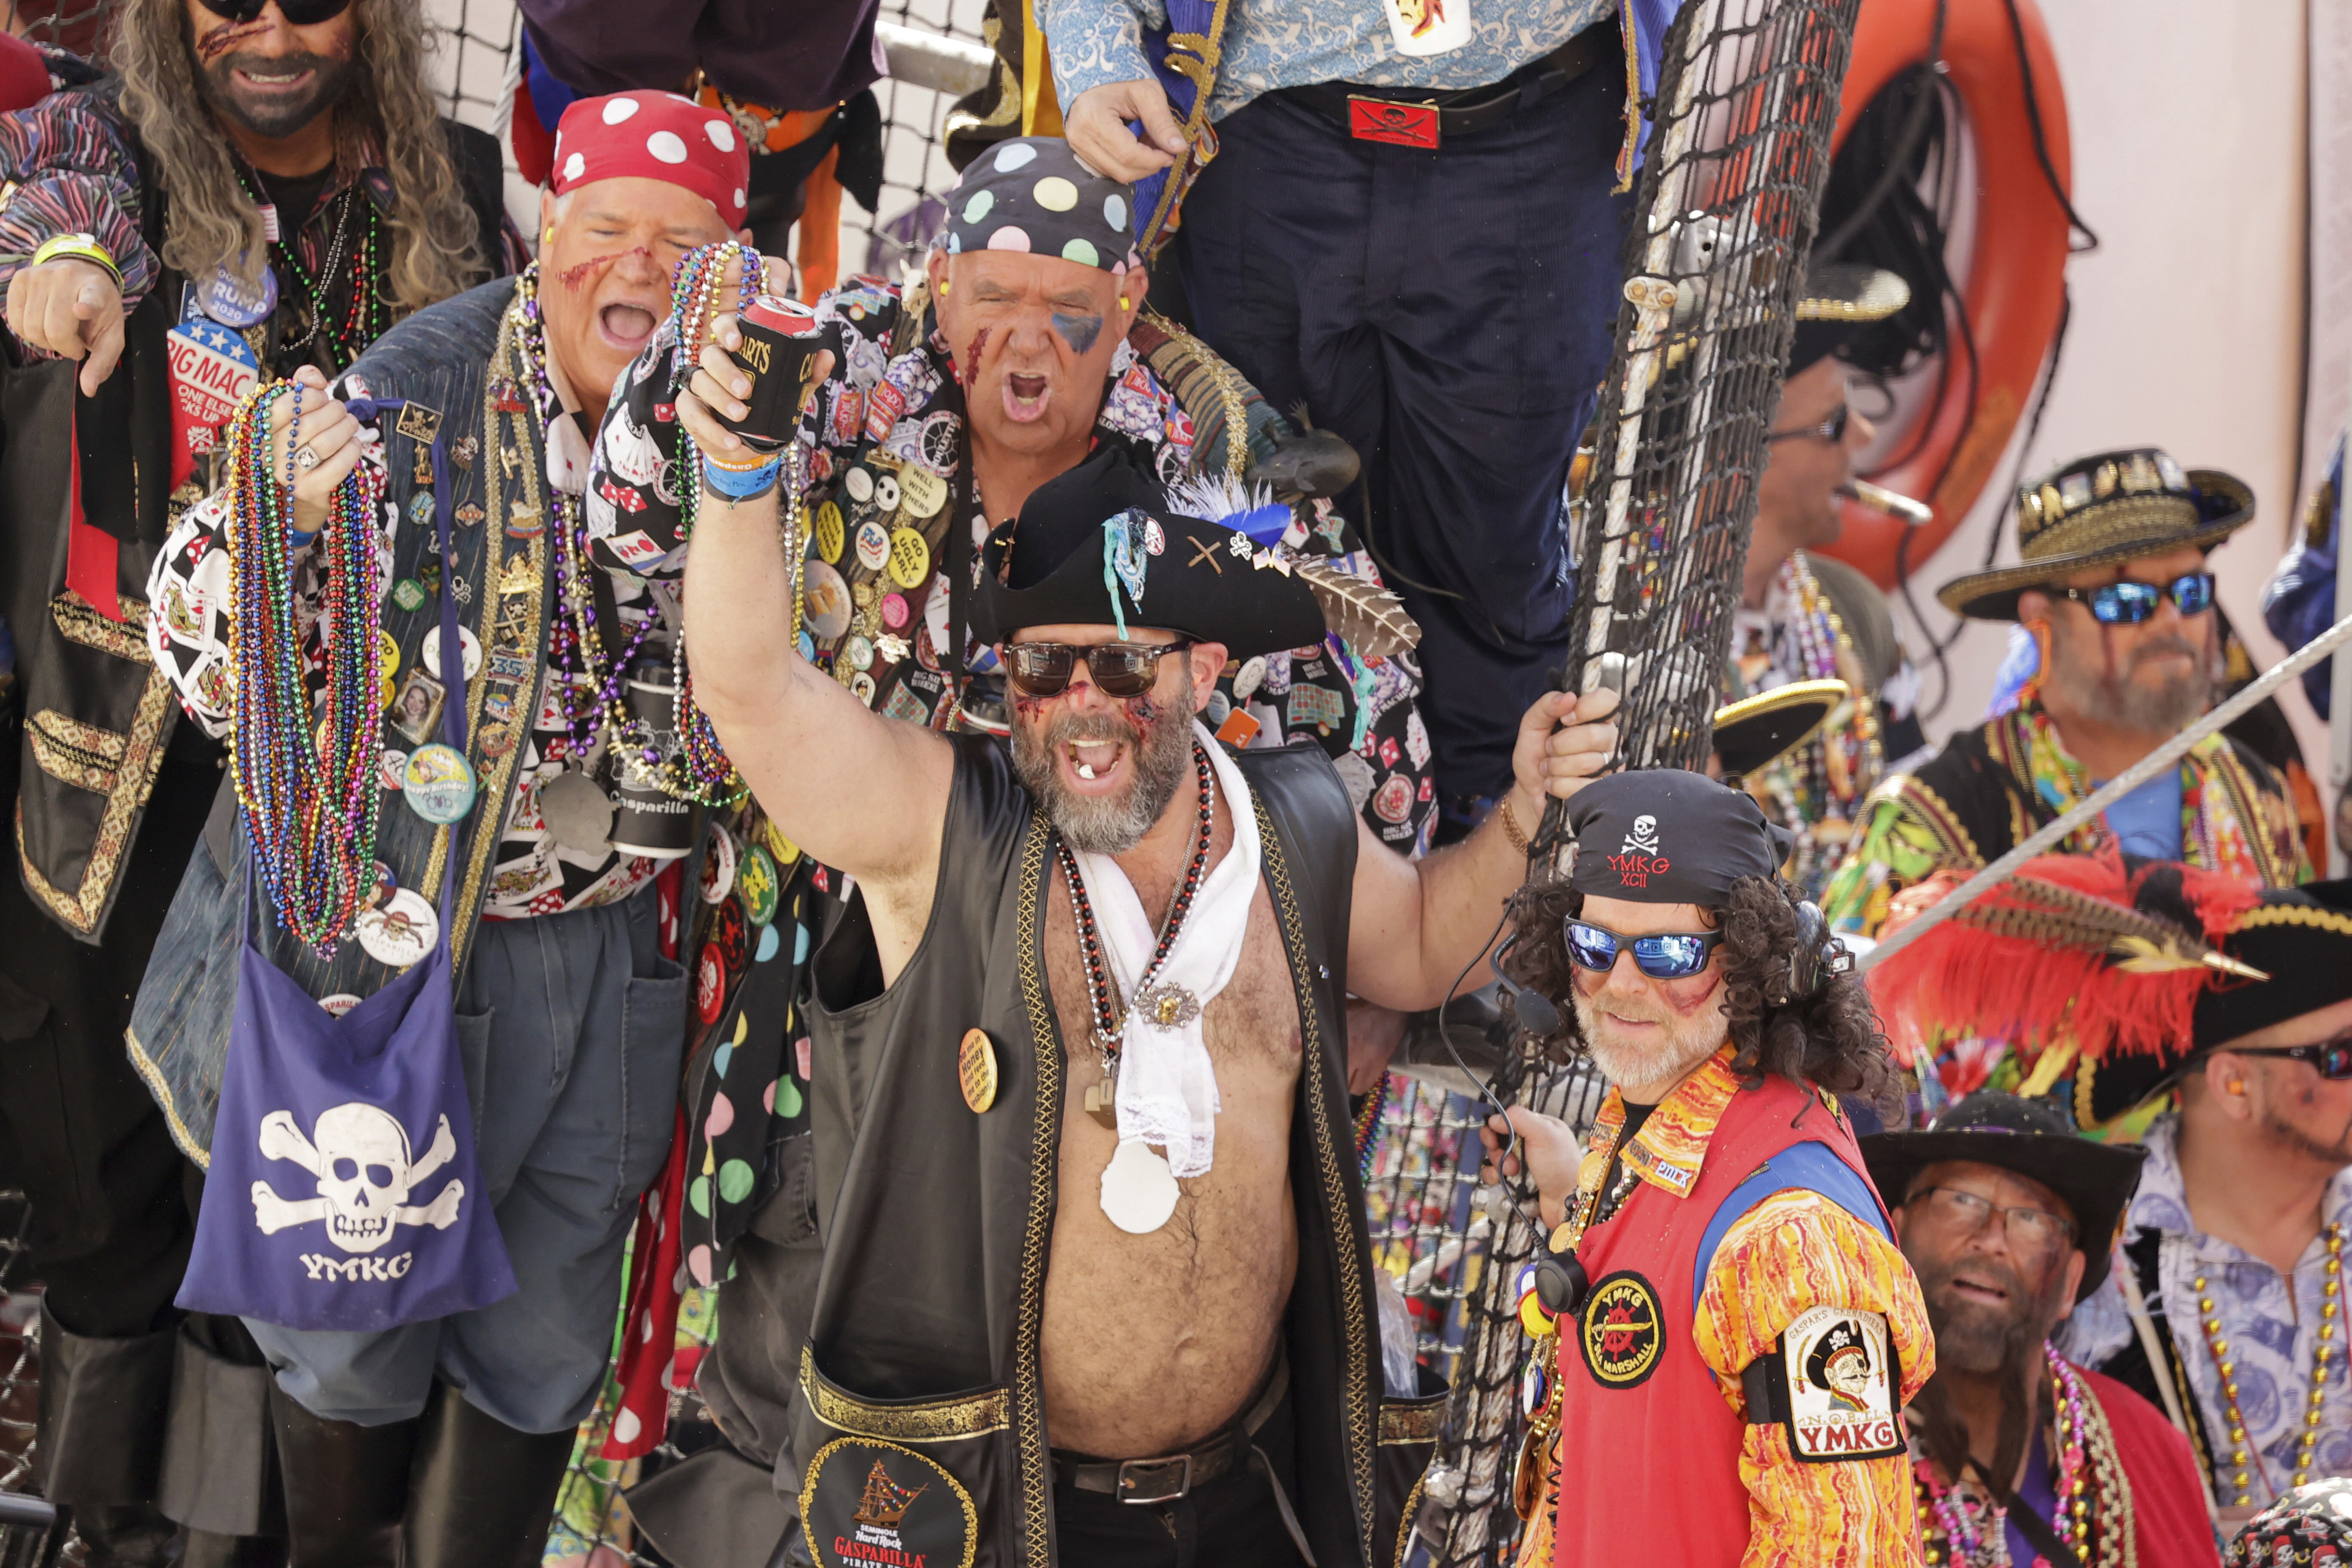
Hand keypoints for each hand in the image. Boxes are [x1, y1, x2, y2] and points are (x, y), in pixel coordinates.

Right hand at [6, 257, 124, 393]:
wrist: (82, 273)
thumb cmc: (98, 311)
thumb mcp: (110, 335)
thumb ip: (102, 362)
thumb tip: (88, 390)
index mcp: (96, 290)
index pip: (91, 299)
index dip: (87, 307)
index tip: (81, 310)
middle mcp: (66, 279)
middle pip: (54, 330)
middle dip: (63, 348)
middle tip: (74, 344)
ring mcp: (40, 276)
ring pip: (31, 327)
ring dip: (45, 341)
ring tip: (60, 333)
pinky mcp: (20, 279)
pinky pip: (14, 320)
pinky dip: (27, 333)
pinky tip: (42, 326)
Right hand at [261, 365, 363, 534]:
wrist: (294, 501)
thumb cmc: (295, 450)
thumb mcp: (290, 420)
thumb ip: (299, 391)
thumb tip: (312, 376)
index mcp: (259, 433)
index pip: (282, 406)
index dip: (309, 395)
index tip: (321, 395)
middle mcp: (268, 454)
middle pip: (309, 423)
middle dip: (334, 411)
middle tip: (342, 411)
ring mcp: (287, 475)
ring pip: (325, 443)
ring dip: (346, 427)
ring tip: (351, 424)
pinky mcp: (309, 491)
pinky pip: (338, 465)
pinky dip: (352, 450)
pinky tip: (354, 444)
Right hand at [674, 309, 833, 462]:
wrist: (750, 448)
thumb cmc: (767, 411)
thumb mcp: (790, 394)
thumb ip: (806, 376)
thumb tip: (826, 355)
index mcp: (736, 352)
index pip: (724, 327)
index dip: (727, 329)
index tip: (737, 341)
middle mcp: (713, 364)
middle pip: (710, 355)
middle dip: (727, 372)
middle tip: (747, 391)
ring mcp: (698, 385)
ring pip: (700, 382)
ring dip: (721, 400)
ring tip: (742, 416)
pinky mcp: (689, 409)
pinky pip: (694, 415)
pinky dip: (713, 430)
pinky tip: (731, 440)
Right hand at [1064, 80, 1187, 182]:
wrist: (1093, 87)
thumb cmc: (1121, 87)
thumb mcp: (1146, 94)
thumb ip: (1162, 121)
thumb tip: (1178, 148)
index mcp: (1093, 118)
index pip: (1127, 154)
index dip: (1153, 160)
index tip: (1170, 154)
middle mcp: (1080, 138)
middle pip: (1122, 170)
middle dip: (1149, 166)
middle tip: (1164, 153)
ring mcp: (1078, 150)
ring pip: (1117, 175)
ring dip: (1140, 168)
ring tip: (1150, 149)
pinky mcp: (1081, 157)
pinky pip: (1111, 172)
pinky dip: (1129, 167)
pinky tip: (1136, 152)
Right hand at [1479, 1107, 1582, 1231]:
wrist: (1566, 1201)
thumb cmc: (1560, 1166)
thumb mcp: (1543, 1134)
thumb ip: (1518, 1119)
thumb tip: (1494, 1119)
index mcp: (1541, 1126)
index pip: (1511, 1118)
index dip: (1498, 1126)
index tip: (1494, 1136)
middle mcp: (1532, 1142)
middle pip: (1501, 1137)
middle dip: (1497, 1147)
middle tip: (1503, 1156)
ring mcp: (1525, 1161)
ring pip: (1497, 1156)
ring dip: (1497, 1163)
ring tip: (1511, 1172)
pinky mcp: (1518, 1178)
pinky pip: (1497, 1172)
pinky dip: (1494, 1175)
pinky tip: (1501, 1180)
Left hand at [1509, 685, 1619, 820]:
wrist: (1529, 789)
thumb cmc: (1535, 753)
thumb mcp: (1532, 724)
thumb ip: (1546, 706)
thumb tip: (1569, 697)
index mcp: (1595, 718)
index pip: (1609, 701)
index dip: (1586, 708)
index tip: (1565, 718)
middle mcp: (1609, 739)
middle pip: (1595, 735)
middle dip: (1560, 744)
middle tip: (1549, 749)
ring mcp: (1609, 766)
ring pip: (1587, 763)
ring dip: (1555, 767)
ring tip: (1548, 768)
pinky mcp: (1603, 791)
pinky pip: (1582, 787)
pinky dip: (1558, 785)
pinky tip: (1553, 784)